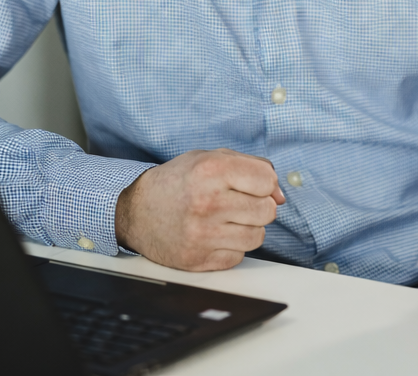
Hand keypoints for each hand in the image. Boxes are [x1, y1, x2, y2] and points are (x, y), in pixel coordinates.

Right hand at [114, 148, 285, 270]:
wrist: (135, 211)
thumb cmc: (178, 182)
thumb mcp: (210, 158)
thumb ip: (252, 167)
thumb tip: (281, 195)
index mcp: (211, 170)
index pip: (268, 180)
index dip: (264, 183)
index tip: (249, 184)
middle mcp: (207, 202)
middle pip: (267, 211)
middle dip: (257, 206)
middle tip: (236, 203)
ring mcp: (202, 234)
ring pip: (258, 237)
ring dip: (247, 228)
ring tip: (225, 219)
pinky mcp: (198, 259)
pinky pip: (239, 257)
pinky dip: (231, 247)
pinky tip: (213, 235)